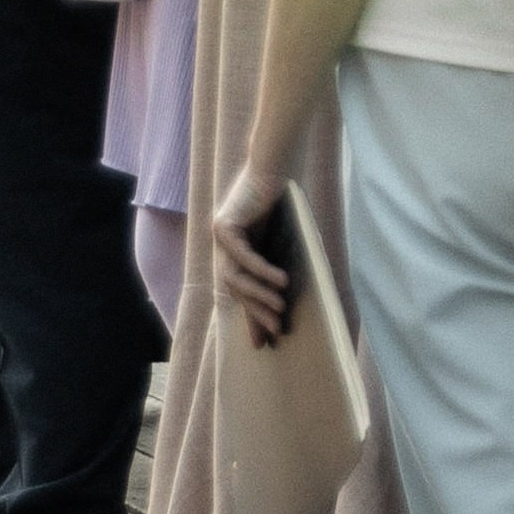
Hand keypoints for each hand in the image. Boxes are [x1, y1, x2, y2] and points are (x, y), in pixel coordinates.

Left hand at [213, 160, 292, 344]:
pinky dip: (261, 271)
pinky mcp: (223, 225)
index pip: (241, 293)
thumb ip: (281, 271)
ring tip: (281, 308)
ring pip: (234, 277)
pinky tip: (281, 282)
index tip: (265, 343)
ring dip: (258, 296)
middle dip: (256, 313)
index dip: (252, 318)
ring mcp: (220, 236)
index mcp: (238, 254)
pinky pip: (241, 255)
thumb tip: (293, 302)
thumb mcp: (283, 245)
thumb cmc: (283, 206)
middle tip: (276, 331)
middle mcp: (224, 248)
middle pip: (236, 290)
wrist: (274, 170)